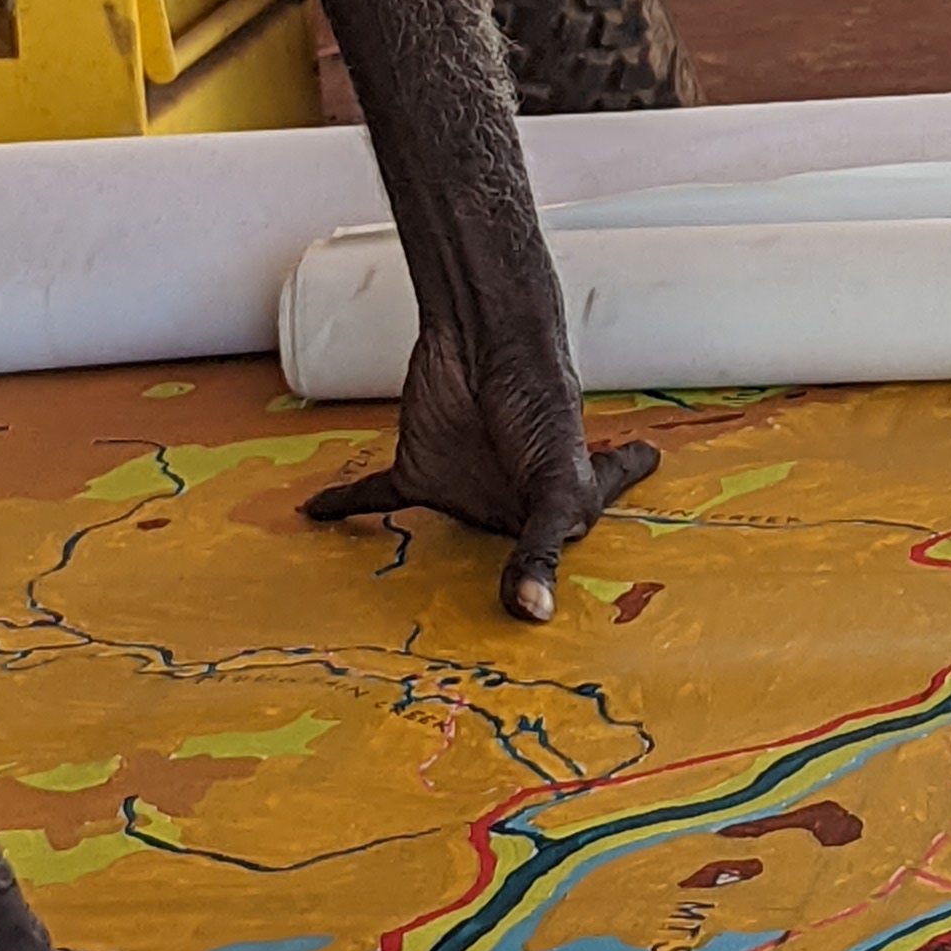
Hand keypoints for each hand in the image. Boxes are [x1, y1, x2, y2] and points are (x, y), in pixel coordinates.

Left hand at [303, 311, 657, 620]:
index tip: (634, 481)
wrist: (484, 338)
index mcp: (565, 498)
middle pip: (514, 547)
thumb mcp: (557, 482)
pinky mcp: (419, 471)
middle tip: (509, 612)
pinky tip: (316, 512)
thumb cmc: (539, 400)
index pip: (590, 513)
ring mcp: (466, 487)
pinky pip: (377, 498)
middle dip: (511, 576)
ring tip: (421, 607)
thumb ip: (541, 548)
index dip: (611, 501)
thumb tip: (532, 611)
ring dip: (429, 569)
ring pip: (445, 543)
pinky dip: (343, 504)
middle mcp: (515, 498)